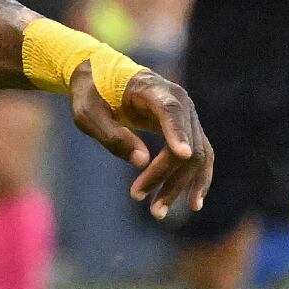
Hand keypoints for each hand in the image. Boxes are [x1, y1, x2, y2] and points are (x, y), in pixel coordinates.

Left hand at [71, 63, 213, 220]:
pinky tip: (192, 202)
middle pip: (185, 144)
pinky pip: (200, 156)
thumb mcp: (88, 113)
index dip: (177, 134)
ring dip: (181, 185)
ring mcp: (187, 116)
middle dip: (165, 176)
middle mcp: (179, 101)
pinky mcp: (186, 130)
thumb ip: (112, 135)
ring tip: (158, 212)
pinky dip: (197, 179)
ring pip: (196, 156)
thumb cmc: (92, 93)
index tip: (182, 156)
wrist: (103, 76)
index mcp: (153, 90)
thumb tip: (141, 161)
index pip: (172, 112)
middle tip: (135, 197)